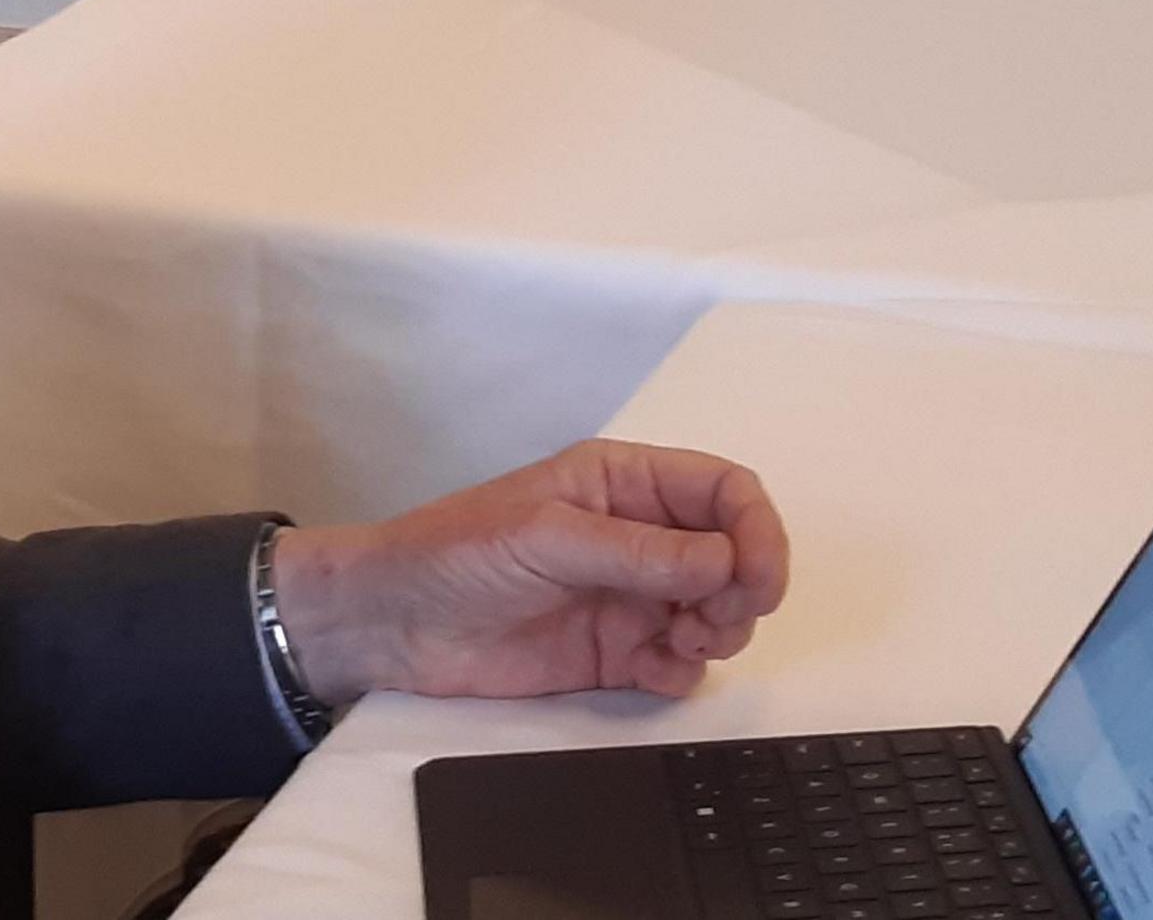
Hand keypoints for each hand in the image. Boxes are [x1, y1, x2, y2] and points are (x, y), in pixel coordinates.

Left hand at [270, 440, 788, 704]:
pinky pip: (681, 663)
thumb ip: (638, 551)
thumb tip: (727, 561)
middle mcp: (637, 535)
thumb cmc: (453, 554)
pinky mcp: (615, 652)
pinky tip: (651, 671)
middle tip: (711, 622)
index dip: (758, 531)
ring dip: (719, 631)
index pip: (724, 490)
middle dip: (743, 590)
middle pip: (735, 555)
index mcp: (622, 481)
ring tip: (679, 644)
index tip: (760, 581)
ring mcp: (629, 595)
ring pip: (717, 611)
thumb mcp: (545, 536)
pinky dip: (684, 671)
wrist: (392, 624)